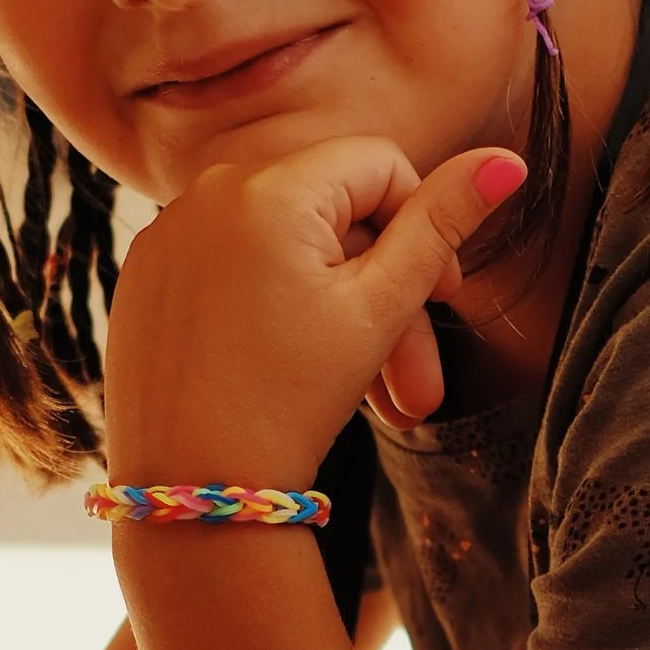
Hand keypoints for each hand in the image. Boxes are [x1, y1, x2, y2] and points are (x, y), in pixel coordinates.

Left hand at [101, 137, 525, 489]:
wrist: (188, 489)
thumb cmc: (290, 402)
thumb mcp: (379, 309)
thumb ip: (442, 225)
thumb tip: (506, 159)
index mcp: (270, 186)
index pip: (378, 164)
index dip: (423, 225)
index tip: (442, 298)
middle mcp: (208, 190)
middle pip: (330, 216)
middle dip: (384, 293)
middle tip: (419, 383)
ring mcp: (168, 232)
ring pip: (283, 248)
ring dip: (336, 312)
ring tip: (373, 401)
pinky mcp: (143, 274)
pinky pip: (230, 268)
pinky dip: (272, 309)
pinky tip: (294, 376)